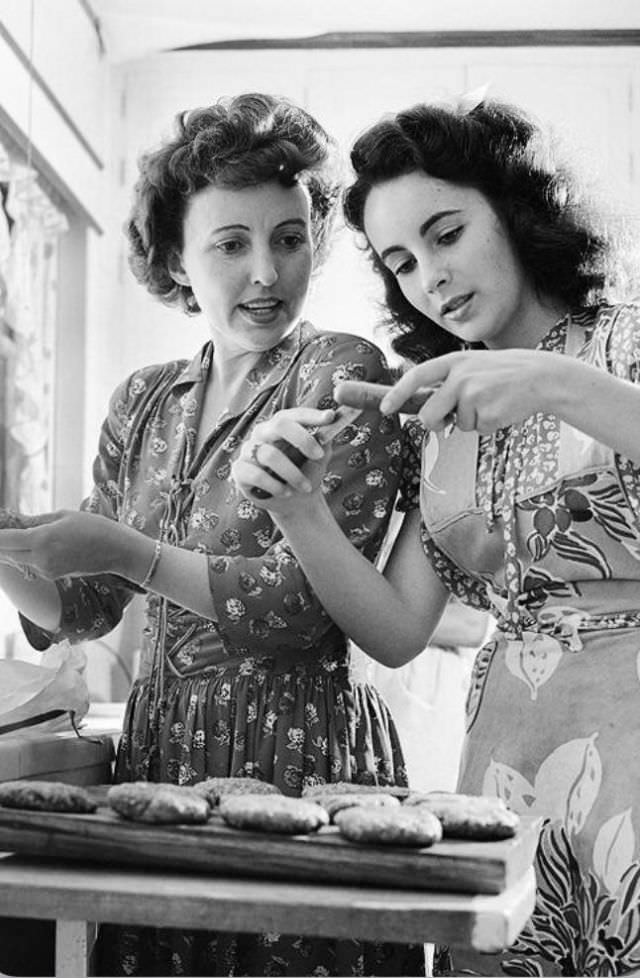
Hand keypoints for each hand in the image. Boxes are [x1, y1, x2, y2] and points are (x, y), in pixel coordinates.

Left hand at [0, 510, 131, 579]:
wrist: (116, 551)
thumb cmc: (94, 527)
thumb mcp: (63, 516)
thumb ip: (34, 521)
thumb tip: (14, 522)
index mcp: (41, 539)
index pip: (4, 540)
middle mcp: (40, 558)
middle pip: (6, 553)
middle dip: (1, 544)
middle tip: (4, 531)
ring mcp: (46, 570)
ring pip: (18, 559)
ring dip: (12, 550)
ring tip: (14, 535)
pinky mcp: (52, 575)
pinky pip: (31, 564)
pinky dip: (26, 555)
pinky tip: (31, 545)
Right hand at [232, 407, 334, 510]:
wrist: (295, 503)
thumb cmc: (306, 474)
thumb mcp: (319, 457)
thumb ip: (324, 441)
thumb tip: (331, 426)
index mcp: (280, 426)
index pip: (293, 414)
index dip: (311, 415)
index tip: (330, 418)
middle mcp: (262, 433)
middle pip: (279, 425)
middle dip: (303, 440)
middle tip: (318, 456)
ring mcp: (248, 451)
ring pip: (269, 455)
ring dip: (292, 473)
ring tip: (305, 487)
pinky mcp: (239, 470)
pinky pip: (256, 474)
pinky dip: (275, 485)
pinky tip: (286, 492)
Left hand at [380, 349, 561, 432]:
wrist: (540, 377)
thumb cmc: (502, 374)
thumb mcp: (472, 367)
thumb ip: (447, 383)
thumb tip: (422, 409)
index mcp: (454, 361)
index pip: (417, 377)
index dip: (398, 393)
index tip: (385, 408)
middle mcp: (460, 377)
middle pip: (428, 414)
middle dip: (435, 423)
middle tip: (449, 419)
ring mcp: (473, 395)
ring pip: (455, 424)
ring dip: (468, 422)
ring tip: (488, 403)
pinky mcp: (487, 413)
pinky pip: (476, 429)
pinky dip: (487, 425)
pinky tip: (500, 408)